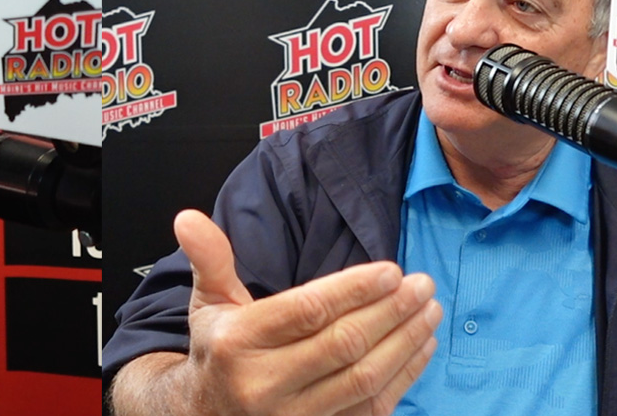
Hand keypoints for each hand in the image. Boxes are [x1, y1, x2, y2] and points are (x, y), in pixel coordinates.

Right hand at [175, 209, 440, 415]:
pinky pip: (372, 408)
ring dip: (405, 342)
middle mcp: (264, 385)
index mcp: (238, 344)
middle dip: (391, 311)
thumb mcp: (208, 303)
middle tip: (421, 285)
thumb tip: (188, 219)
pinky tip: (421, 347)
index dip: (354, 290)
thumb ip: (210, 259)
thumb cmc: (218, 351)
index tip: (391, 271)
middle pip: (343, 344)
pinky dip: (404, 376)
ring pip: (364, 378)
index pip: (307, 312)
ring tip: (429, 310)